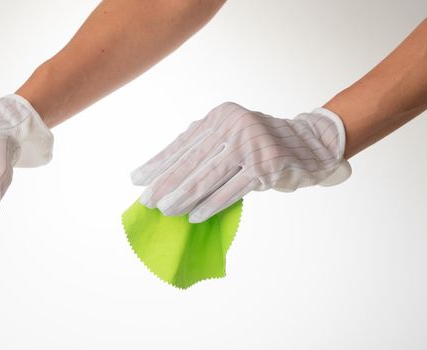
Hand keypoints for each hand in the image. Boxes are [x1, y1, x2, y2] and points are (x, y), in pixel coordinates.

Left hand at [131, 102, 350, 222]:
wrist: (311, 143)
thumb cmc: (262, 143)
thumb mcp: (231, 134)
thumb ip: (205, 146)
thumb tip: (166, 172)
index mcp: (220, 116)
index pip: (182, 144)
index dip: (158, 163)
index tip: (137, 180)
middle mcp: (233, 126)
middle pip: (191, 160)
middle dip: (165, 183)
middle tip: (147, 201)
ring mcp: (250, 145)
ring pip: (208, 176)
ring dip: (184, 197)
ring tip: (166, 211)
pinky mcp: (265, 166)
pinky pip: (231, 190)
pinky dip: (211, 205)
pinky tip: (195, 216)